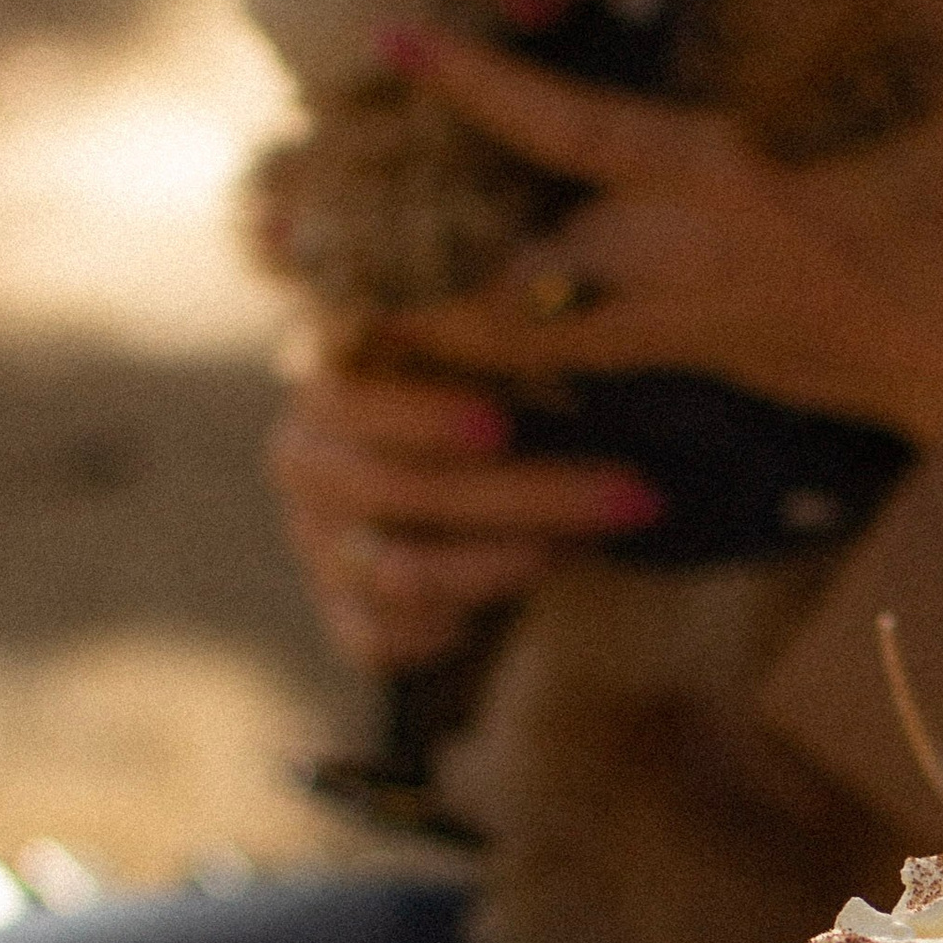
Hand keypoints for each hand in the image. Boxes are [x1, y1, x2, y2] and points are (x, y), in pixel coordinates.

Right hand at [269, 364, 661, 671]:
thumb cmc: (501, 397)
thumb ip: (509, 334)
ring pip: (404, 574)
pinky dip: (454, 628)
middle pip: (401, 492)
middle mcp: (307, 462)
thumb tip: (557, 301)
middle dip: (529, 496)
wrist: (474, 491)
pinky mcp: (346, 616)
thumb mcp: (503, 357)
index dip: (419, 417)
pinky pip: (386, 641)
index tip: (501, 426)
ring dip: (509, 563)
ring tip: (593, 542)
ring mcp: (318, 546)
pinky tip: (518, 603)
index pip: (351, 401)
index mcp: (330, 382)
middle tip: (635, 493)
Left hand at [372, 0, 942, 443]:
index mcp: (726, 184)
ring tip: (342, 302)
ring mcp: (685, 332)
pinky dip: (506, 354)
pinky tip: (449, 344)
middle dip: (403, 256)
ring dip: (435, 321)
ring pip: (526, 341)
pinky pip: (576, 366)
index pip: (572, 130)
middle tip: (296, 233)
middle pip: (504, 276)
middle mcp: (681, 268)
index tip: (391, 46)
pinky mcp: (700, 369)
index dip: (478, 85)